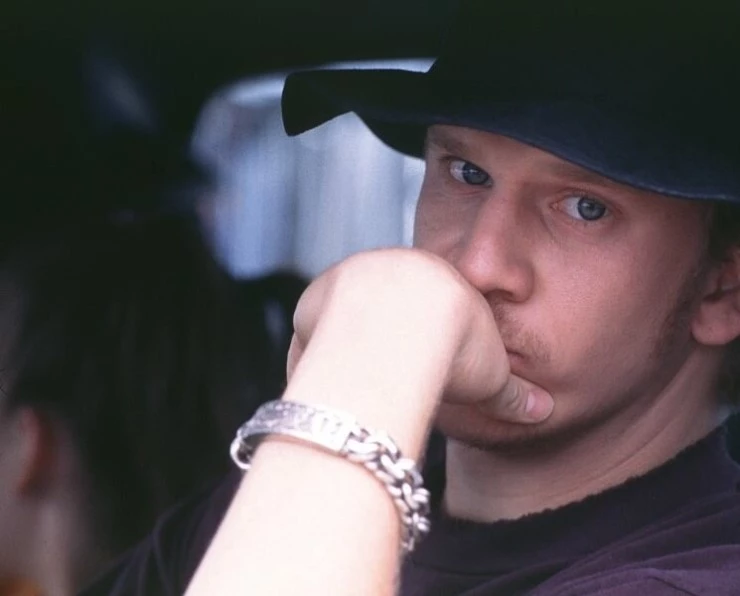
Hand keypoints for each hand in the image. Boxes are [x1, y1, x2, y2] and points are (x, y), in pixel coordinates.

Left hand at [284, 248, 552, 453]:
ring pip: (341, 323)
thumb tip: (542, 410)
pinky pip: (311, 339)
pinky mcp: (311, 302)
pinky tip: (331, 394)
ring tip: (357, 396)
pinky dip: (317, 366)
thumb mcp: (492, 373)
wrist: (407, 324)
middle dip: (383, 345)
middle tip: (389, 384)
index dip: (424, 340)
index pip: (423, 306)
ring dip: (346, 357)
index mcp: (429, 276)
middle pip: (379, 310)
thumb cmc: (455, 345)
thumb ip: (513, 392)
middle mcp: (383, 268)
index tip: (423, 368)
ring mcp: (343, 282)